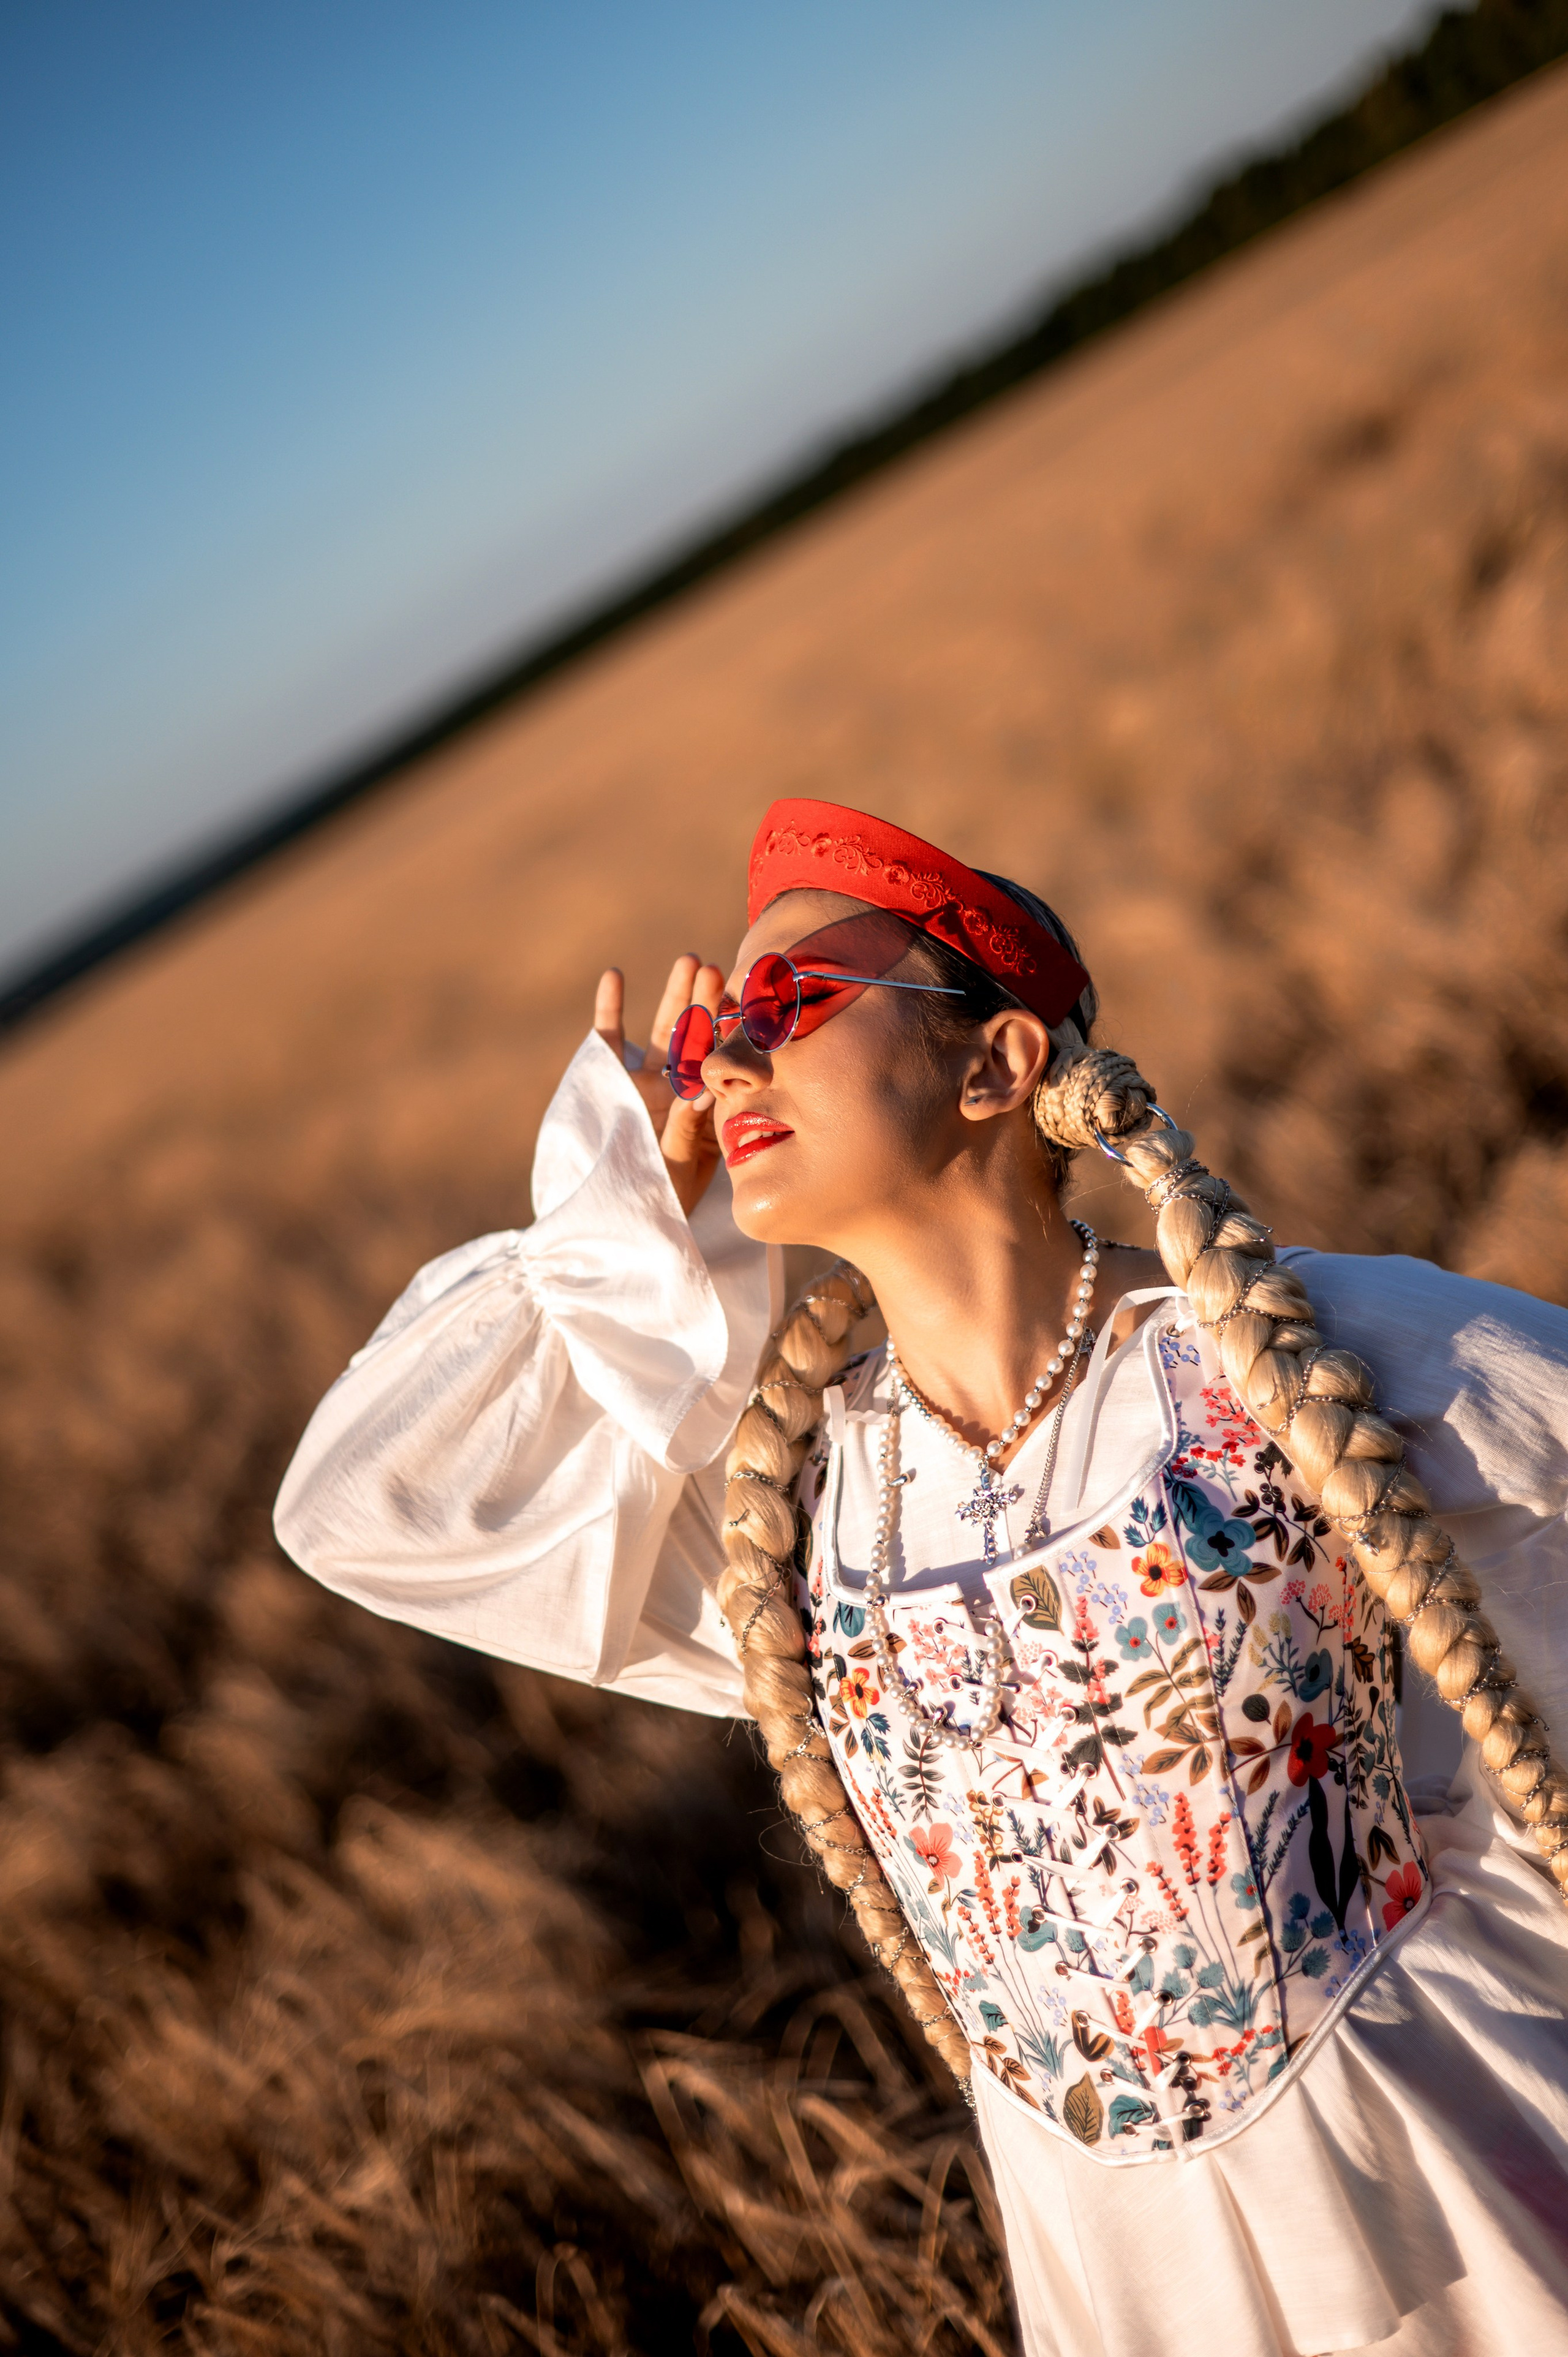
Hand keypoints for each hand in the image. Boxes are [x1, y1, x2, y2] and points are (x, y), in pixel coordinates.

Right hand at [594, 956, 723, 1217]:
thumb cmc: (658, 1197)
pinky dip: (611, 1008)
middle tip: (718, 969)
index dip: (730, 1032)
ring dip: (674, 996)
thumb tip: (700, 1092)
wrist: (611, 1214)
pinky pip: (610, 1039)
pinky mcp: (608, 1078)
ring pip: (663, 1029)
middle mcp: (678, 1086)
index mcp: (704, 1104)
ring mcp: (644, 1079)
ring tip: (688, 961)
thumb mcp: (678, 1165)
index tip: (744, 1003)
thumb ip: (686, 1128)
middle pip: (697, 1036)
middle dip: (706, 1003)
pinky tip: (616, 975)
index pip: (720, 1062)